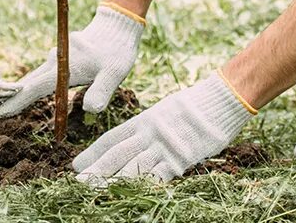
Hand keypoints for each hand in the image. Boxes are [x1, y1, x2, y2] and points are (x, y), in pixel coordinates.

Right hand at [0, 3, 145, 122]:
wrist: (116, 26)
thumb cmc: (116, 51)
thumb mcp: (114, 73)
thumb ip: (102, 91)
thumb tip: (89, 111)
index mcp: (63, 67)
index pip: (33, 88)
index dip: (14, 103)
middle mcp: (53, 62)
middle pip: (25, 84)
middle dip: (6, 101)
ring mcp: (53, 59)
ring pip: (30, 80)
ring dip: (15, 95)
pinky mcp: (56, 60)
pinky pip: (38, 76)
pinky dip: (27, 88)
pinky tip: (19, 97)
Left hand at [72, 73, 253, 183]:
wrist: (219, 101)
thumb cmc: (194, 106)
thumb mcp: (164, 111)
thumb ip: (148, 127)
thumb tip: (135, 139)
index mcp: (143, 121)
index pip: (111, 139)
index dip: (92, 152)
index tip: (76, 165)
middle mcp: (149, 134)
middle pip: (116, 154)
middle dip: (96, 170)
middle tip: (77, 183)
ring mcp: (164, 147)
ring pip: (133, 167)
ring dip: (113, 182)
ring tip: (96, 193)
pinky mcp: (180, 159)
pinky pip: (159, 176)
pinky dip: (144, 186)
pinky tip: (131, 195)